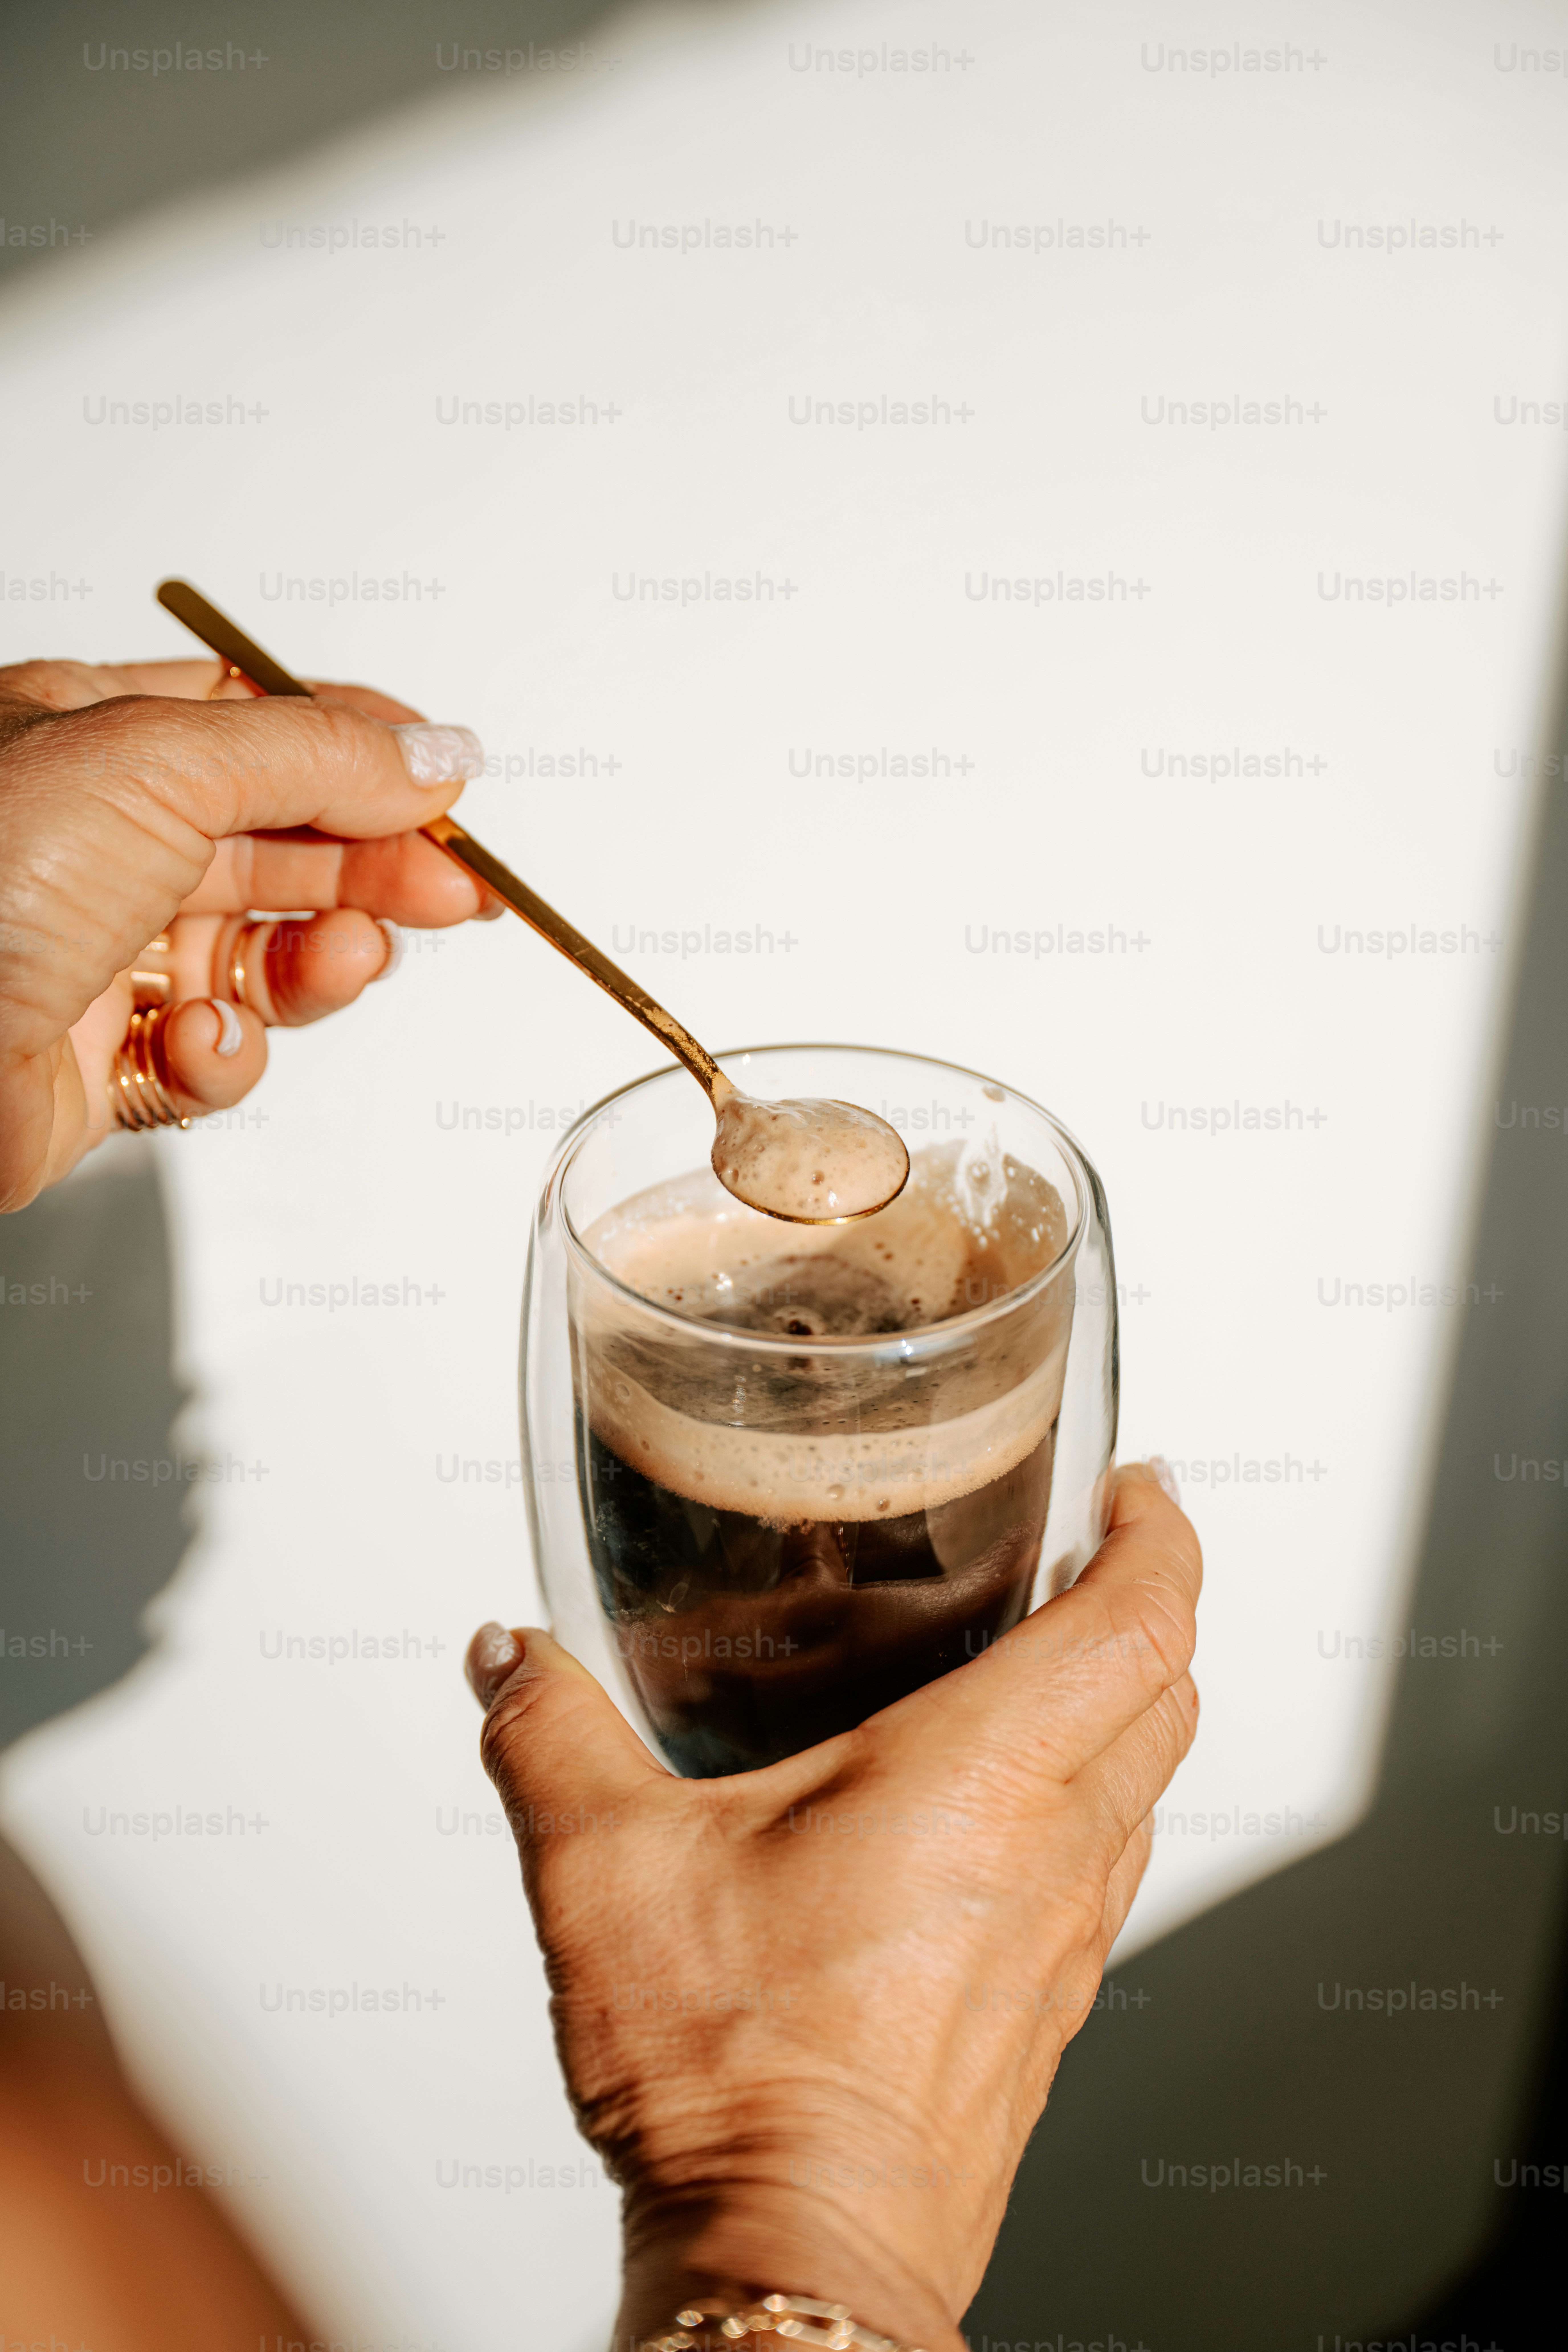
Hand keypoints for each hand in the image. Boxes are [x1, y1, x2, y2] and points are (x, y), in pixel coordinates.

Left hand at [0, 656, 490, 1210]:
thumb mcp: (157, 761)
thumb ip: (312, 751)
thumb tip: (432, 751)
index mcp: (83, 738)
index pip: (259, 725)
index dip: (365, 753)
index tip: (450, 787)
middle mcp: (90, 843)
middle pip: (277, 843)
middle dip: (372, 867)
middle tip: (450, 891)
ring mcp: (97, 955)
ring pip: (260, 957)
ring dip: (318, 965)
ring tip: (343, 961)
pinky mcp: (100, 1063)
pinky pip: (211, 1056)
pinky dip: (226, 1055)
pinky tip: (200, 1042)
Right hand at [467, 1463, 1200, 2350]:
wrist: (797, 2250)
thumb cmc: (738, 2074)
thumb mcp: (605, 1870)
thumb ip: (550, 1737)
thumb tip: (511, 1662)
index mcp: (984, 1781)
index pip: (1144, 1619)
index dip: (1162, 1534)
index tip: (1143, 1489)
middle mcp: (1053, 1855)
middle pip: (1171, 1692)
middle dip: (1152, 1603)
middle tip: (1095, 1557)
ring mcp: (1062, 1946)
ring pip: (1146, 1786)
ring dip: (1120, 1711)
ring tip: (1044, 1670)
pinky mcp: (1043, 2019)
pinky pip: (1103, 1877)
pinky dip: (1083, 1809)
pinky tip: (992, 1821)